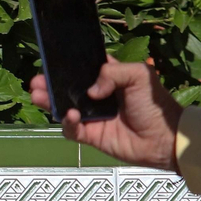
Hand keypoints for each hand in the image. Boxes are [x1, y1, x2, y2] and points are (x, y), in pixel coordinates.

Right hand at [29, 58, 184, 171]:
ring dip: (50, 102)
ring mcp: (93, 116)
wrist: (164, 138)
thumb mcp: (140, 76)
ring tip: (38, 95)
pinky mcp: (91, 135)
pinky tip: (69, 116)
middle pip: (68, 88)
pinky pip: (72, 129)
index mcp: (109, 78)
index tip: (52, 62)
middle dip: (50, 84)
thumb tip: (90, 92)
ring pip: (64, 107)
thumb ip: (113, 73)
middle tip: (36, 81)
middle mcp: (98, 96)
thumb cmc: (154, 103)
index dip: (68, 65)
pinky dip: (67, 123)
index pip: (84, 68)